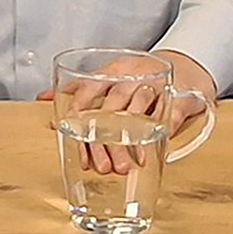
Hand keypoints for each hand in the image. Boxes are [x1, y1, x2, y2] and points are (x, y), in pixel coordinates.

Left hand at [42, 52, 215, 175]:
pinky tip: (152, 153)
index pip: (93, 86)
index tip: (71, 131)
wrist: (188, 68)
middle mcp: (135, 75)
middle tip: (99, 163)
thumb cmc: (143, 77)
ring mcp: (159, 86)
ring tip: (124, 165)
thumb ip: (82, 88)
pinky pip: (170, 117)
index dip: (81, 108)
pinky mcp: (181, 97)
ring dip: (130, 140)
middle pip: (115, 104)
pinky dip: (161, 134)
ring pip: (140, 112)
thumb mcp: (112, 77)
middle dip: (105, 135)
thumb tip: (44, 97)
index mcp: (116, 70)